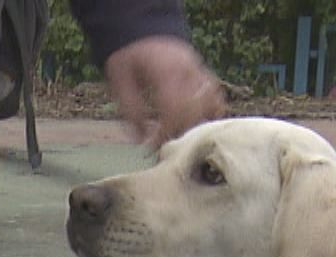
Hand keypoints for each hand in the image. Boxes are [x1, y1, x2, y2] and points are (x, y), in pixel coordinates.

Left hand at [104, 37, 225, 149]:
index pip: (174, 107)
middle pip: (194, 109)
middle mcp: (186, 69)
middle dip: (181, 131)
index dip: (166, 131)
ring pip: (210, 102)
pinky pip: (215, 94)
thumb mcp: (119, 81)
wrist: (142, 31)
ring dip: (197, 123)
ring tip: (181, 136)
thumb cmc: (129, 58)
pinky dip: (211, 110)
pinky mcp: (203, 71)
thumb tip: (140, 141)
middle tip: (166, 145)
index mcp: (164, 71)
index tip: (154, 146)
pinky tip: (199, 123)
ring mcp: (198, 69)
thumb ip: (130, 110)